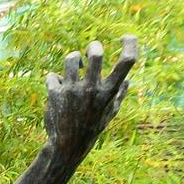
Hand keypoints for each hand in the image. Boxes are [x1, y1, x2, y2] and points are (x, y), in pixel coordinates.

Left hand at [44, 36, 136, 158]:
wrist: (66, 146)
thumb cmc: (91, 128)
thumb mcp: (109, 114)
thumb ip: (119, 95)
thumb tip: (128, 80)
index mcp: (109, 92)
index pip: (127, 61)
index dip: (130, 43)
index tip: (126, 37)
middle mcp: (92, 89)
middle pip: (96, 53)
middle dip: (93, 47)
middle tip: (90, 52)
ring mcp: (72, 91)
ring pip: (71, 59)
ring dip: (73, 59)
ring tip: (73, 65)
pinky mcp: (55, 94)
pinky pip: (53, 76)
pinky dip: (55, 80)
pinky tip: (57, 88)